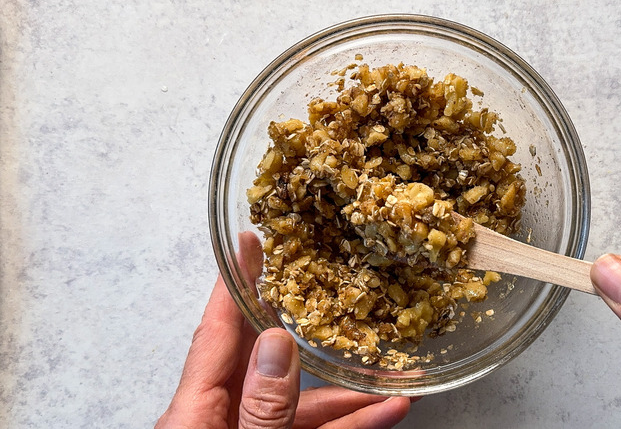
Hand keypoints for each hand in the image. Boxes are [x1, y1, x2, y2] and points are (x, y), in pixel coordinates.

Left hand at [157, 232, 412, 427]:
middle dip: (309, 325)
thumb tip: (278, 347)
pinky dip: (350, 420)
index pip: (218, 330)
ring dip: (349, 389)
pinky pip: (315, 428)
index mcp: (196, 410)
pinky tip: (386, 409)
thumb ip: (261, 405)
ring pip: (304, 398)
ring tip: (392, 375)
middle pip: (268, 356)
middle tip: (332, 283)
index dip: (236, 282)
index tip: (250, 242)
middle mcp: (221, 415)